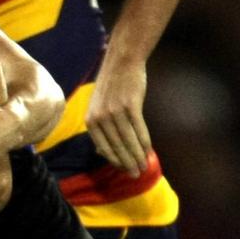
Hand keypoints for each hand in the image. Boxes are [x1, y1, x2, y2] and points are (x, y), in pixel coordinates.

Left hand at [86, 59, 150, 176]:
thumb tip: (102, 152)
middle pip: (116, 147)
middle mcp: (100, 117)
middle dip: (127, 163)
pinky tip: (149, 151)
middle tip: (136, 175)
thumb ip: (99, 127)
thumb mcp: (97, 107)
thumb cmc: (111, 87)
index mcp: (90, 119)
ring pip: (128, 140)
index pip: (103, 147)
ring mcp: (115, 111)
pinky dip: (145, 143)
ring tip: (144, 166)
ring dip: (138, 156)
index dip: (115, 161)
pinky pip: (139, 129)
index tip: (124, 171)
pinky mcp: (130, 105)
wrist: (121, 63)